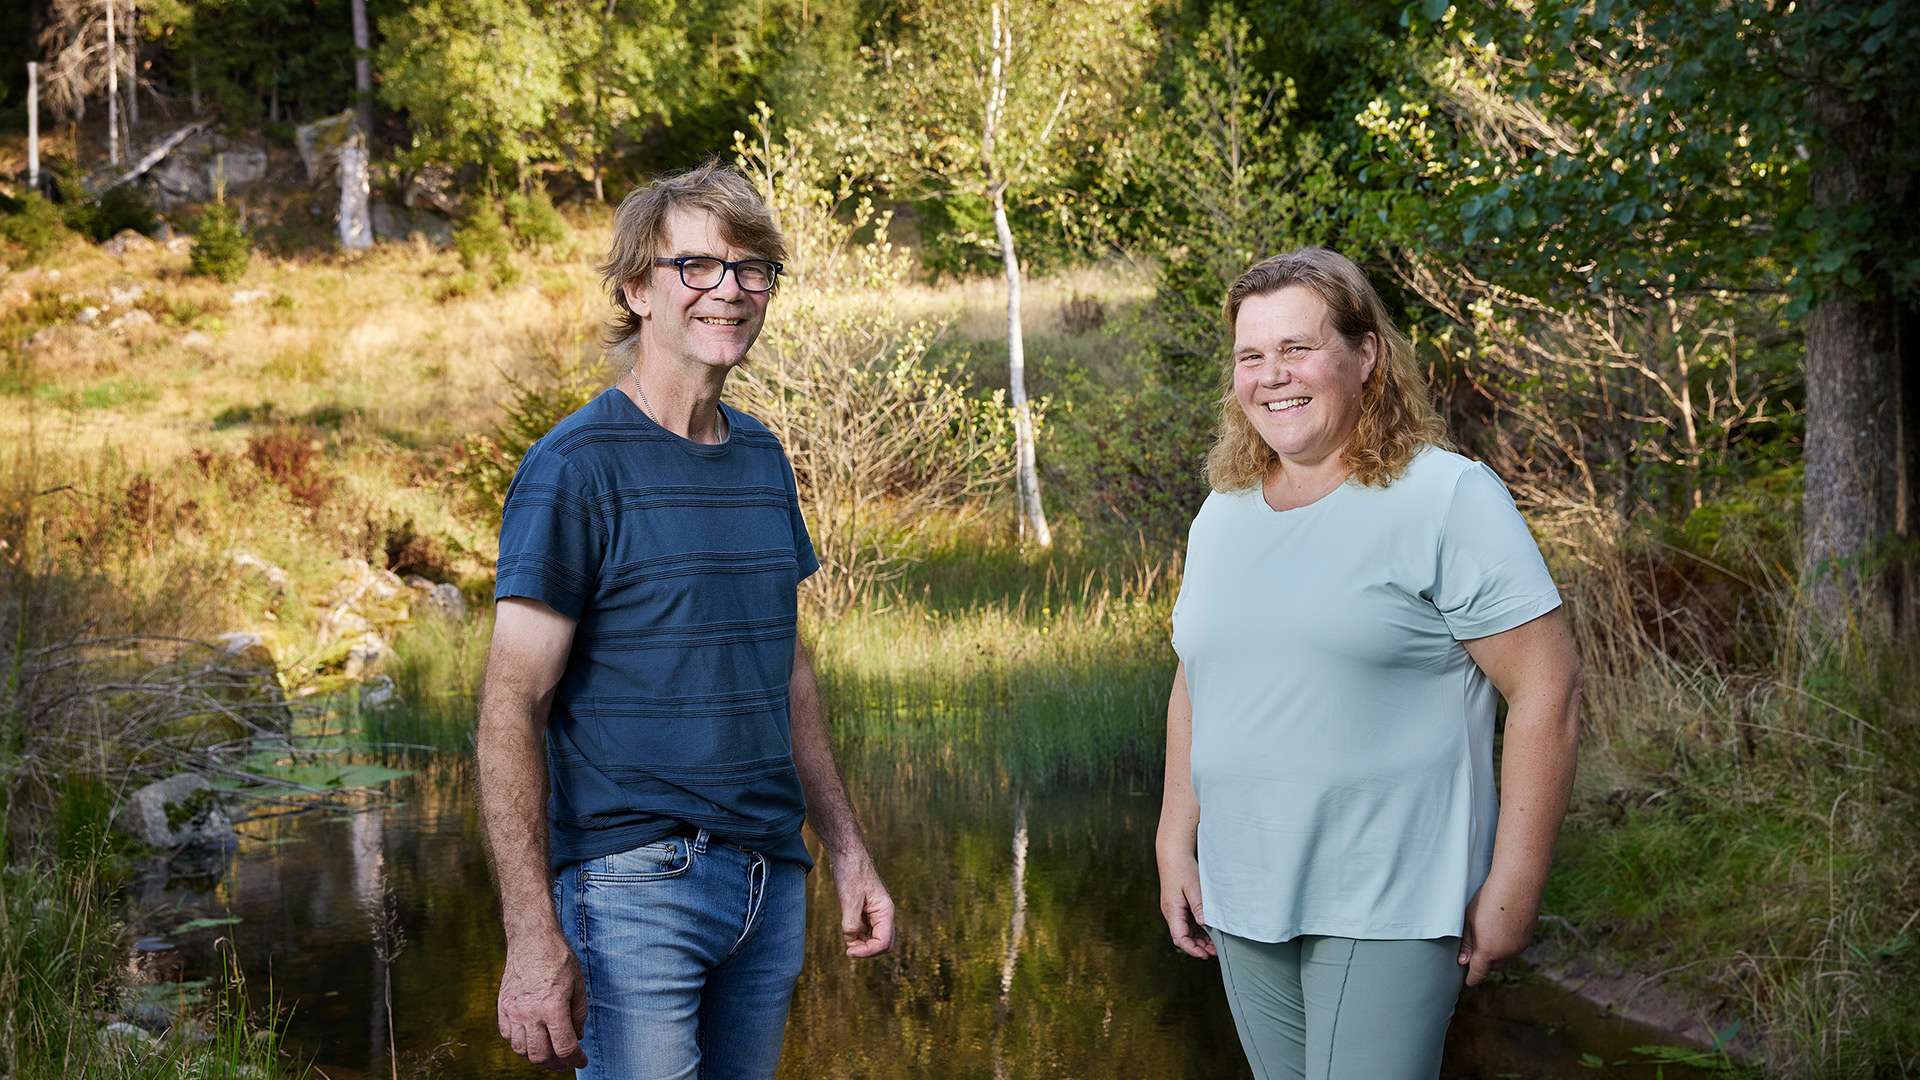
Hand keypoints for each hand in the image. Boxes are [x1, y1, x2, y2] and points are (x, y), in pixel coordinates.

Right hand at [498, 931, 588, 1070]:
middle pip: (540, 1055)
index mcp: (552, 1008)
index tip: (581, 1060)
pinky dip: (520, 1043)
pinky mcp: (502, 1007)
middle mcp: (530, 1014)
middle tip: (566, 1061)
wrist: (532, 938)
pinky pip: (507, 1036)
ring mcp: (513, 1012)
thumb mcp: (578, 984)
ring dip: (536, 1056)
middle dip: (556, 1064)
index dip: (575, 1059)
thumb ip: (579, 1014)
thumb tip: (577, 1036)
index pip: (564, 1048)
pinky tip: (531, 1037)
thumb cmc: (558, 958)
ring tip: (549, 1051)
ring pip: (521, 1050)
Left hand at [832, 852, 895, 957]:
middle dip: (867, 950)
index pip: (883, 943)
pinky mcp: (865, 911)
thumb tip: (850, 941)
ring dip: (860, 943)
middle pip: (882, 944)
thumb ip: (851, 925)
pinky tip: (846, 929)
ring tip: (846, 935)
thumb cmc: (851, 873)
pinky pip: (864, 930)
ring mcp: (875, 913)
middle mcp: (883, 914)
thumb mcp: (849, 901)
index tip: (849, 952)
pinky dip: (856, 935)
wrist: (847, 855)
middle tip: (849, 949)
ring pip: (872, 938)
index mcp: (885, 912)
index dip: (867, 952)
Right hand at [1158, 855, 1214, 958]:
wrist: (1174, 855)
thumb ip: (1198, 906)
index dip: (1192, 949)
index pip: (1179, 938)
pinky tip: (1210, 932)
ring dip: (1200, 939)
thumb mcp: (1193, 887)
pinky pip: (1189, 923)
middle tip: (1215, 952)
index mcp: (1172, 911)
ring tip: (1215, 945)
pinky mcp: (1180, 906)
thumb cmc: (1182, 869)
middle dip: (1198, 947)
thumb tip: (1204, 924)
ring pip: (1187, 931)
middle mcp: (1172, 913)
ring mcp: (1176, 910)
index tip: (1205, 955)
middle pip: (1184, 937)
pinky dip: (1199, 930)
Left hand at [1458, 879, 1536, 986]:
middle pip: (1492, 966)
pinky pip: (1515, 947)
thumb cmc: (1488, 899)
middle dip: (1484, 964)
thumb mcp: (1469, 920)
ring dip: (1497, 953)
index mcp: (1488, 951)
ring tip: (1489, 934)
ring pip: (1505, 957)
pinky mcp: (1528, 937)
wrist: (1518, 885)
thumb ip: (1467, 944)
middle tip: (1474, 953)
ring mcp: (1520, 946)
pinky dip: (1508, 944)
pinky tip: (1502, 927)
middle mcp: (1506, 953)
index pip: (1478, 973)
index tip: (1467, 982)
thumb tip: (1463, 962)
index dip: (1471, 979)